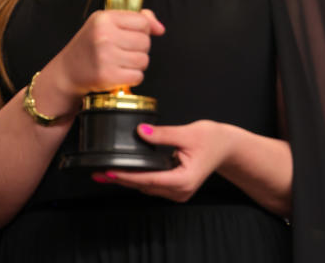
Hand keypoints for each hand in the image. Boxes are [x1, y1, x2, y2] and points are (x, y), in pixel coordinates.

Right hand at [53, 9, 164, 98]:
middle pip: (145, 42)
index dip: (140, 31)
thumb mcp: (106, 24)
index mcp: (103, 18)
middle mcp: (104, 35)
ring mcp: (105, 56)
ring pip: (144, 60)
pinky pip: (138, 77)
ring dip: (135, 64)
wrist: (67, 72)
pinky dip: (131, 78)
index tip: (127, 37)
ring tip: (119, 63)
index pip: (143, 22)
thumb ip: (135, 19)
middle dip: (138, 49)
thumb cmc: (90, 46)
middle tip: (120, 52)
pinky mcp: (108, 76)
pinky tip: (118, 74)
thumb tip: (160, 28)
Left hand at [91, 121, 225, 202]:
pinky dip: (138, 179)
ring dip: (127, 180)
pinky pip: (152, 185)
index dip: (126, 176)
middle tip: (98, 173)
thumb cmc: (212, 139)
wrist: (227, 147)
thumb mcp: (187, 133)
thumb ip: (162, 134)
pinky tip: (124, 172)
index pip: (148, 179)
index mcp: (184, 180)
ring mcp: (179, 192)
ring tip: (105, 173)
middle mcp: (180, 191)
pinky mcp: (176, 188)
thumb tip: (140, 132)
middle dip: (121, 180)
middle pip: (144, 186)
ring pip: (147, 187)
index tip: (108, 172)